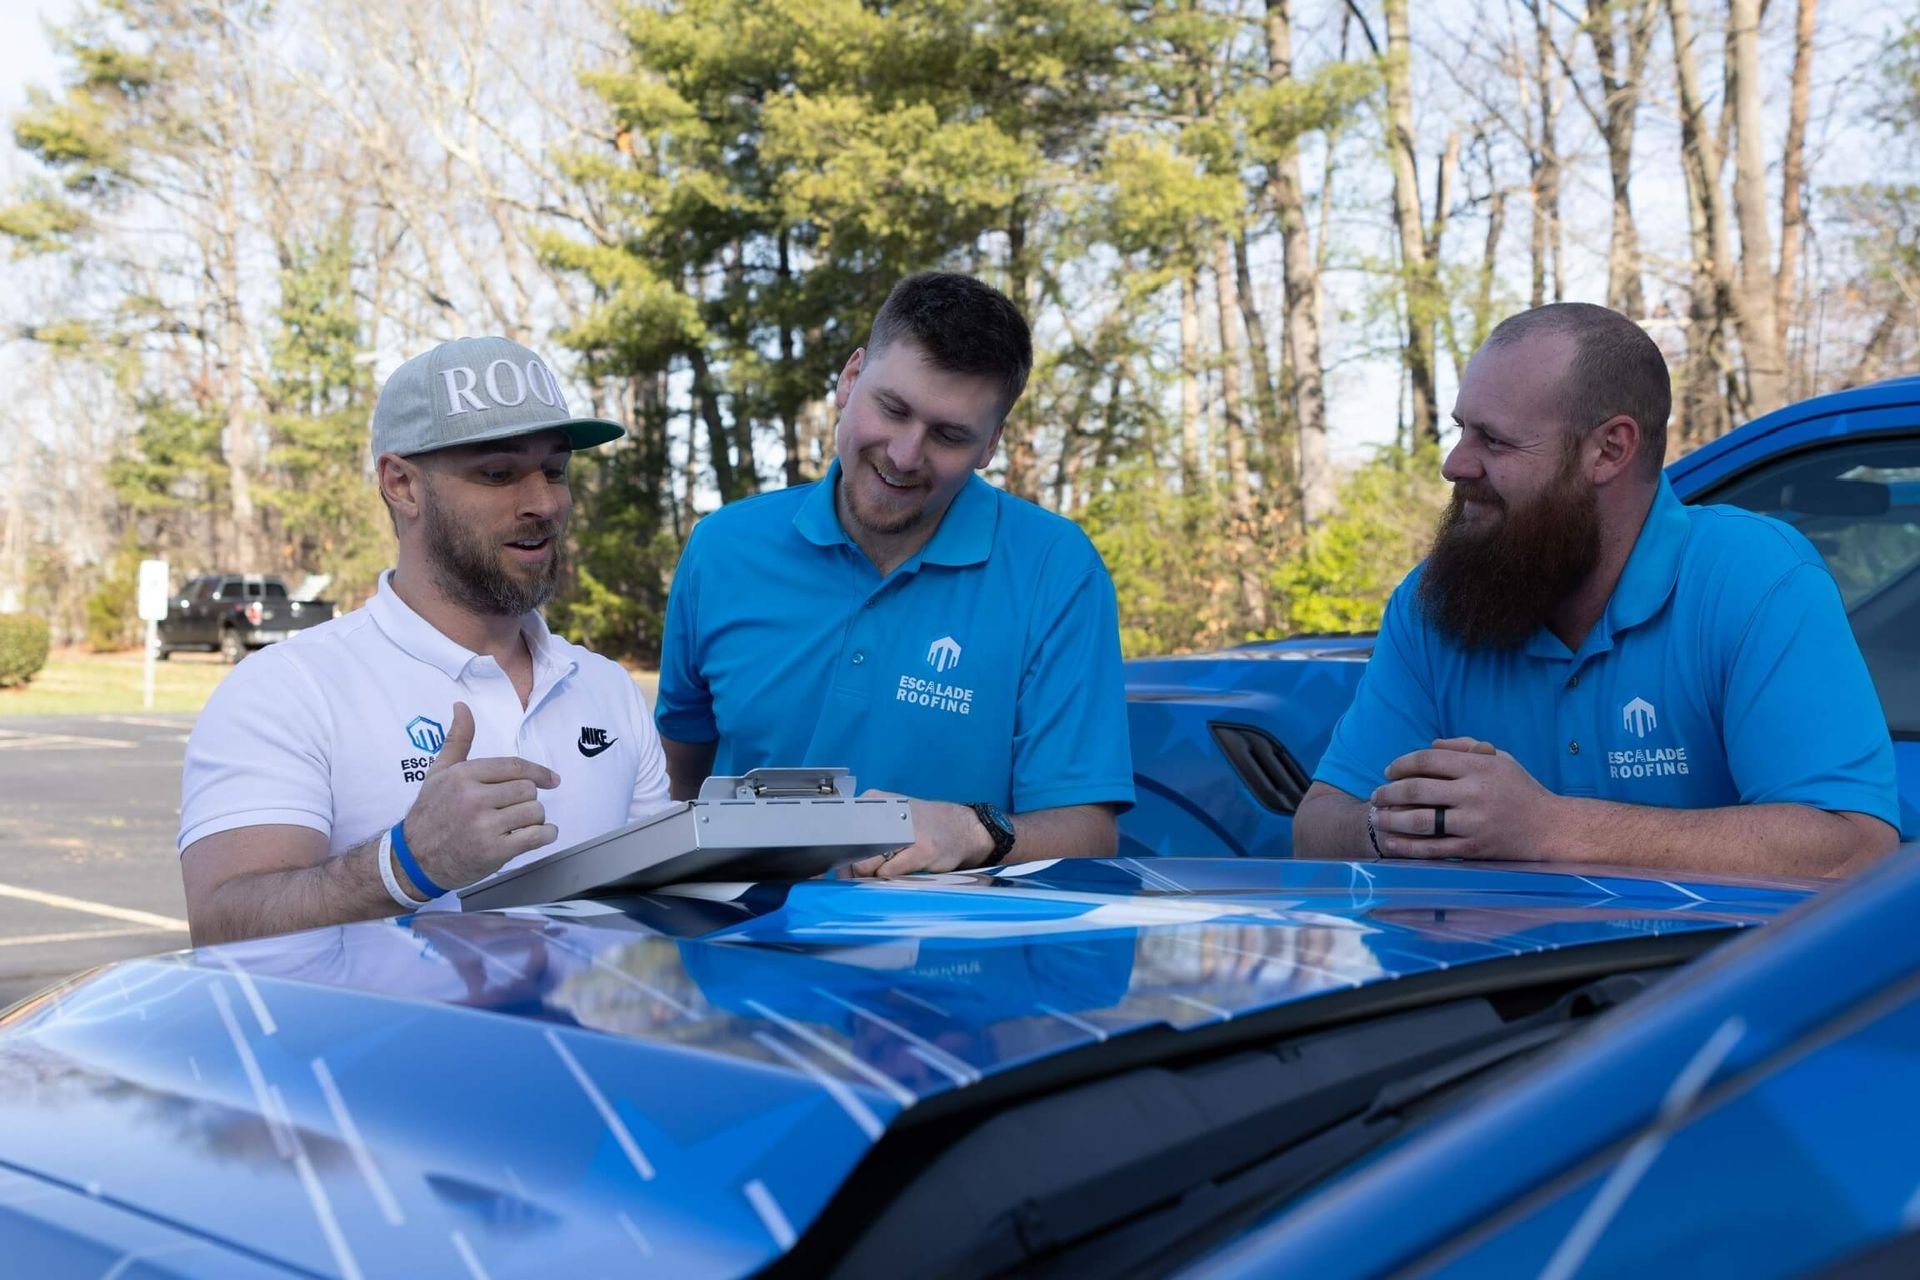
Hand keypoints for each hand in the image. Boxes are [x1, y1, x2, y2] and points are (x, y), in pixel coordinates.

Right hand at [399, 702, 560, 892]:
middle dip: (528, 799)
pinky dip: (545, 835)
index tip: (552, 780)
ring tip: (519, 824)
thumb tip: (461, 706)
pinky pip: (536, 836)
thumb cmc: (429, 813)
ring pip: (534, 812)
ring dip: (535, 819)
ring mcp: (484, 825)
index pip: (515, 766)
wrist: (413, 860)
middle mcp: (473, 798)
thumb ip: (457, 740)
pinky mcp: (493, 851)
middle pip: (527, 789)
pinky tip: (539, 835)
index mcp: (463, 775)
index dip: (539, 772)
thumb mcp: (438, 773)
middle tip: (516, 809)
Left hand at [847, 793, 993, 878]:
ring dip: (873, 875)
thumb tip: (838, 870)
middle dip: (854, 869)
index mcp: (872, 800)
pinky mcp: (922, 849)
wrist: (962, 828)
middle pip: (850, 852)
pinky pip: (888, 872)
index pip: (839, 833)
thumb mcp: (887, 823)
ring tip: (890, 866)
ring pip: (866, 865)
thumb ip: (862, 841)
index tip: (845, 866)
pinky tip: (902, 869)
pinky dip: (890, 877)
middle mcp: (886, 811)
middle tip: (868, 872)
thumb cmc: (921, 828)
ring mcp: (906, 830)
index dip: (840, 855)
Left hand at [1368, 737, 1556, 860]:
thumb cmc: (1521, 789)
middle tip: (1375, 795)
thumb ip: (1464, 747)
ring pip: (1421, 820)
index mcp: (1479, 766)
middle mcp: (1474, 793)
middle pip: (1418, 789)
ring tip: (1376, 816)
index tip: (1389, 770)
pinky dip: (1408, 846)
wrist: (1550, 828)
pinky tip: (1391, 841)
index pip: (1428, 759)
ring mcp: (1473, 823)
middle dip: (1389, 791)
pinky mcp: (1473, 848)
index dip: (1402, 763)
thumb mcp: (1499, 758)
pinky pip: (1433, 848)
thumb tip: (1430, 745)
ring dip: (1392, 818)